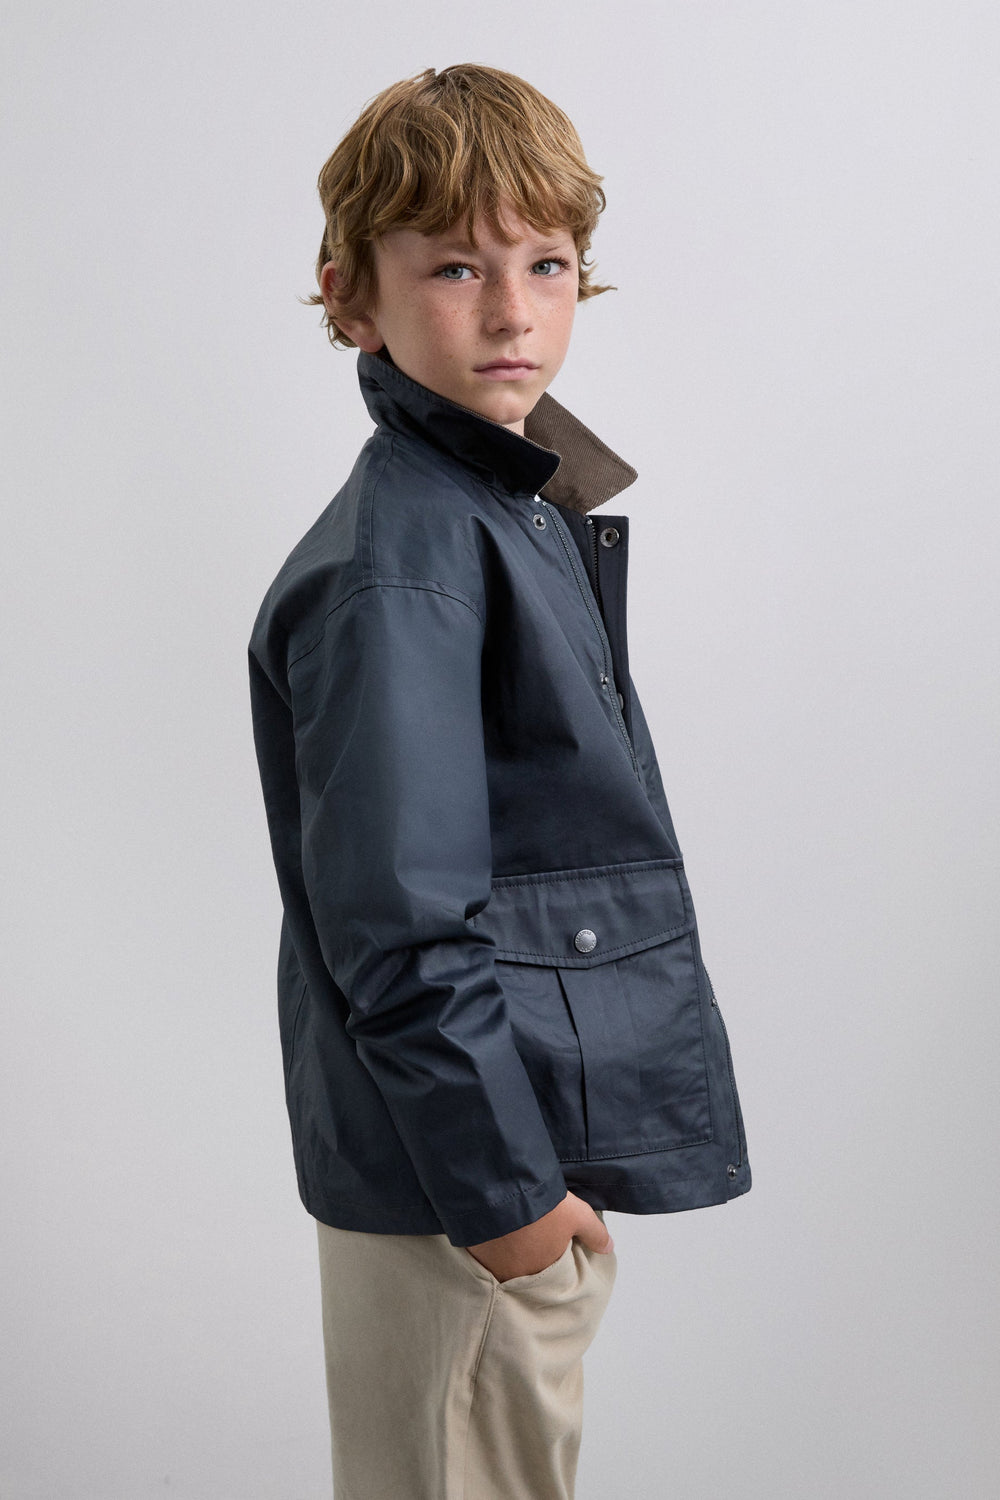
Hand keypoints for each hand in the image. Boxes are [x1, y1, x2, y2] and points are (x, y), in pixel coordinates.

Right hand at [464, 1191, 613, 1282]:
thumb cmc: (542, 1206)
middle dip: (526, 1255)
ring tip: (509, 1227)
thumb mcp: (577, 1215)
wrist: (502, 1187)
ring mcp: (489, 1262)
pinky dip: (487, 1240)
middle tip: (528, 1234)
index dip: (549, 1256)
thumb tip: (609, 1247)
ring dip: (505, 1248)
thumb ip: (594, 1233)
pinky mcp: (471, 1247)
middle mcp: (513, 1273)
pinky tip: (490, 1224)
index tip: (548, 1242)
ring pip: (500, 1260)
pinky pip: (480, 1249)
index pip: (547, 1273)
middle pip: (522, 1268)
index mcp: (540, 1271)